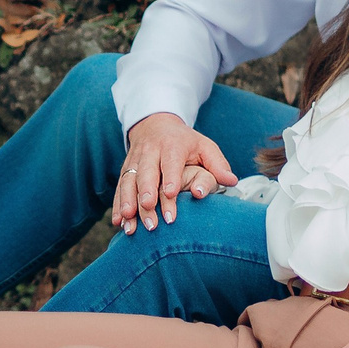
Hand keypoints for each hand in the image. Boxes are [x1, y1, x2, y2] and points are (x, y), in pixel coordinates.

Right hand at [114, 113, 238, 234]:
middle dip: (146, 190)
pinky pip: (119, 187)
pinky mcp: (125, 170)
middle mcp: (150, 152)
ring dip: (128, 201)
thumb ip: (218, 164)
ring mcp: (135, 161)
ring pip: (129, 181)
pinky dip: (117, 204)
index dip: (170, 177)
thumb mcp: (205, 146)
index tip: (171, 193)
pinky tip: (119, 222)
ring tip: (130, 220)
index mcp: (172, 145)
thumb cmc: (185, 142)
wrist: (155, 125)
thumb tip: (231, 181)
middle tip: (149, 209)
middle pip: (146, 171)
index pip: (171, 161)